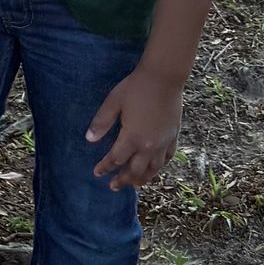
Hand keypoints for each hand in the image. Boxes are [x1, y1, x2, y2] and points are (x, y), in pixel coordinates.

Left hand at [86, 66, 184, 189]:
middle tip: (114, 186)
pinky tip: (155, 169)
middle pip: (135, 171)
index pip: (115, 159)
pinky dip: (159, 167)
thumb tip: (89, 139)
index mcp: (132, 138)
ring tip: (135, 185)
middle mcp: (148, 146)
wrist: (164, 78)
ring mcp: (163, 143)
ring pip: (153, 169)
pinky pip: (167, 159)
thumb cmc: (136, 87)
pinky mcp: (173, 137)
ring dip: (142, 179)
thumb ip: (102, 122)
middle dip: (123, 180)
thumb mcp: (114, 102)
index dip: (105, 167)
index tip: (97, 173)